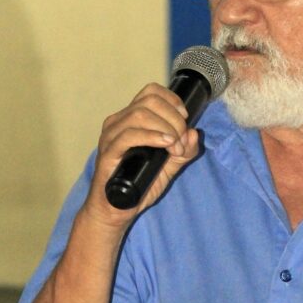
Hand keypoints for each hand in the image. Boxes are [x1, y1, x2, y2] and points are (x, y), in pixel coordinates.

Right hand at [84, 82, 200, 228]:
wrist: (115, 211)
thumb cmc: (139, 186)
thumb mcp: (169, 167)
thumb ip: (184, 151)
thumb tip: (194, 133)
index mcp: (131, 119)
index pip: (151, 91)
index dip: (172, 100)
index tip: (185, 119)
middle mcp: (118, 122)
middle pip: (150, 100)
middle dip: (174, 118)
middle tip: (181, 141)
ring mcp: (111, 136)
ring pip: (140, 113)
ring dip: (166, 128)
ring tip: (174, 148)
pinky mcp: (108, 152)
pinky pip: (129, 135)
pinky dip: (152, 136)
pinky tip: (165, 145)